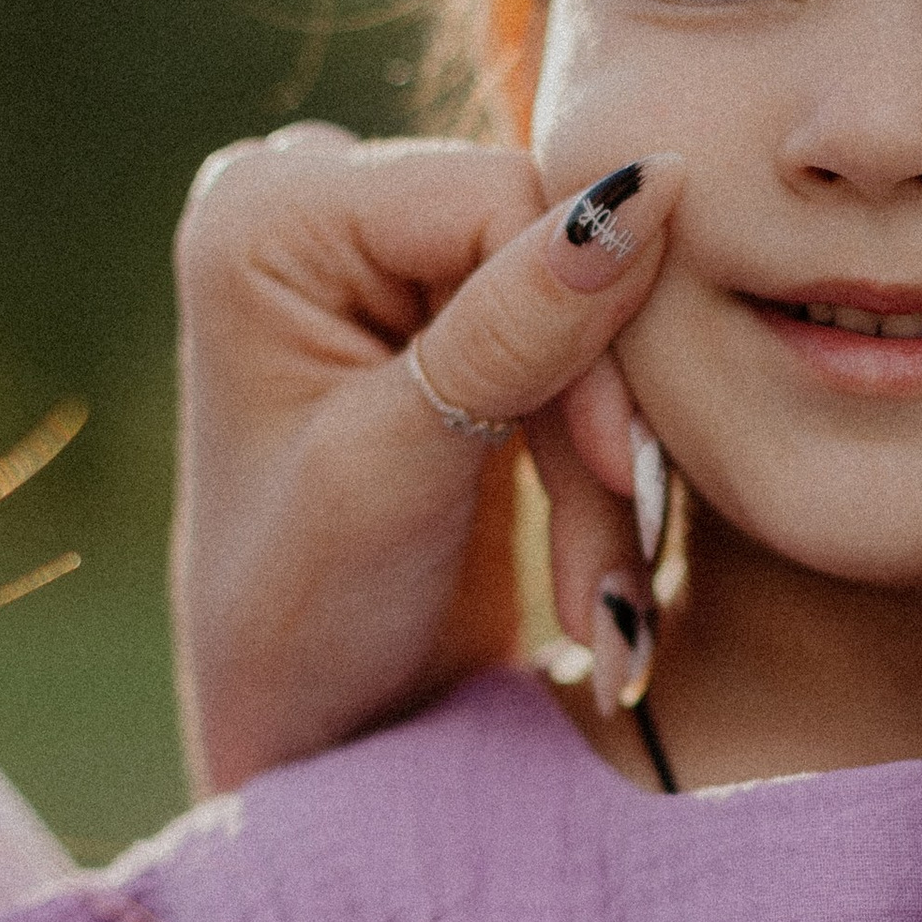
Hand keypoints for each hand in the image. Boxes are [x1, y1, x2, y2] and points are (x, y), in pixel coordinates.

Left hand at [172, 128, 682, 791]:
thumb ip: (517, 327)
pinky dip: (591, 456)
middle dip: (591, 409)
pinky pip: (569, 342)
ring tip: (601, 596)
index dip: (585, 319)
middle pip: (540, 248)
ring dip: (600, 459)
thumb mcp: (399, 469)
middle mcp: (313, 204)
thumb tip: (654, 182)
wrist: (307, 740)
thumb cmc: (305, 622)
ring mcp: (376, 259)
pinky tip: (597, 567)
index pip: (494, 196)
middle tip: (617, 554)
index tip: (615, 474)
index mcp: (267, 212)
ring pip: (574, 304)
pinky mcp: (439, 318)